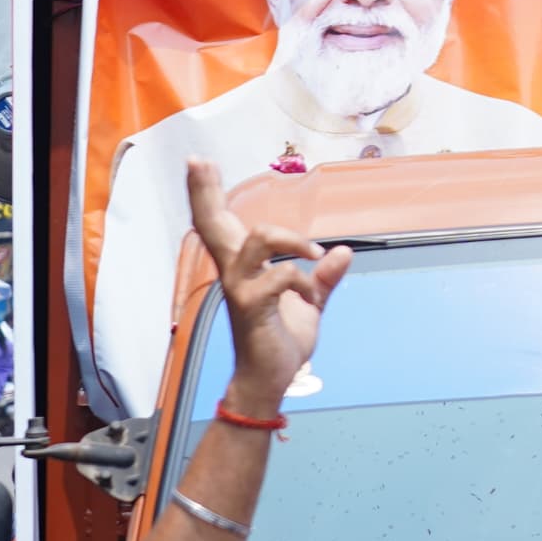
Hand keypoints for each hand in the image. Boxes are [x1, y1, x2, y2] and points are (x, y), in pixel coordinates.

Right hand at [190, 159, 351, 410]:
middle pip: (212, 224)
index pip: (221, 223)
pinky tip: (308, 298)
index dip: (209, 194)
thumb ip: (324, 277)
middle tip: (198, 161)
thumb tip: (344, 252)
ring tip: (313, 253)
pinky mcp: (252, 308)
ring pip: (256, 239)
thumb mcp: (309, 302)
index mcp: (245, 266)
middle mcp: (235, 272)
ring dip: (291, 240)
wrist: (272, 379)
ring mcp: (240, 289)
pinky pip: (278, 277)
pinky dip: (301, 281)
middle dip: (205, 192)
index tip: (199, 162)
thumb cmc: (281, 340)